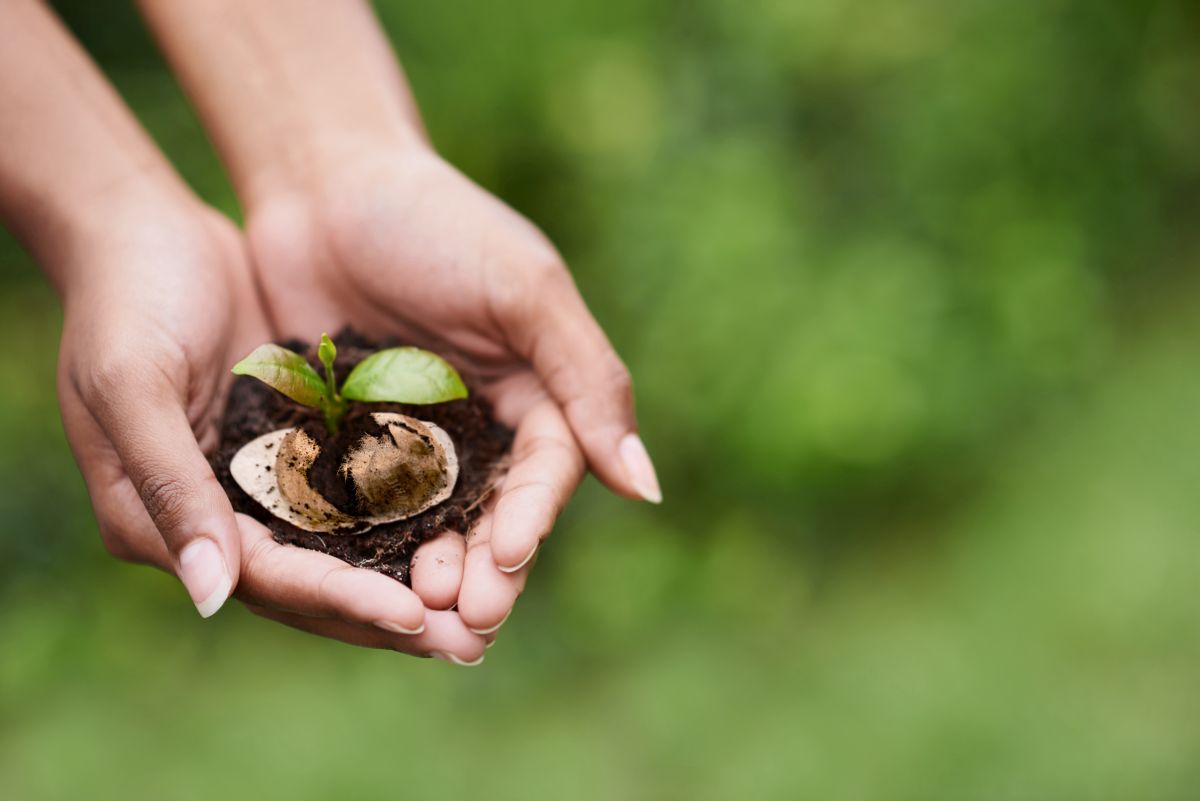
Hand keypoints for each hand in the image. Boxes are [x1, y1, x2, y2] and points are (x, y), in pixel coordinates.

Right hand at [55, 197, 490, 661]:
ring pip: (346, 550)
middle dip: (393, 614)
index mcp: (161, 522)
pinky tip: (466, 526)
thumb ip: (170, 487)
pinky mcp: (299, 445)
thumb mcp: (132, 386)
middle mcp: (217, 517)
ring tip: (486, 600)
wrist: (142, 230)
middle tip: (473, 641)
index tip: (415, 616)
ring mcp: (262, 483)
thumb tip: (213, 597)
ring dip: (412, 576)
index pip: (267, 579)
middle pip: (315, 585)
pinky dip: (408, 514)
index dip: (341, 599)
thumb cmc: (123, 300)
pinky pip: (360, 493)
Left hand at [246, 146, 660, 634]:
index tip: (506, 560)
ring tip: (415, 620)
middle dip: (484, 571)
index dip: (531, 520)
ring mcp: (410, 438)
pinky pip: (359, 506)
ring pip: (429, 525)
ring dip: (428, 574)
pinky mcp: (345, 442)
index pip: (548, 471)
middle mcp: (480, 425)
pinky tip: (351, 585)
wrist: (322, 179)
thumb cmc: (434, 222)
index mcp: (536, 390)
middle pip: (491, 515)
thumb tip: (647, 487)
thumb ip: (588, 380)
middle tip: (465, 625)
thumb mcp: (524, 290)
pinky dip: (362, 549)